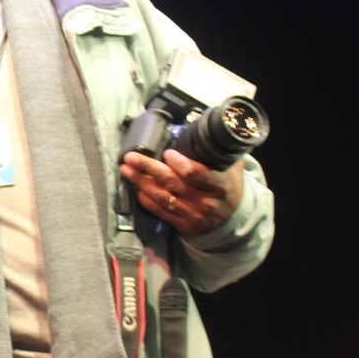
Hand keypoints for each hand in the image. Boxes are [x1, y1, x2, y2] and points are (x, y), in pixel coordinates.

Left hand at [121, 148, 243, 236]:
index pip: (195, 174)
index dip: (178, 163)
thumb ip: (216, 152)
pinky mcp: (182, 225)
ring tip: (126, 168)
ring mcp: (192, 215)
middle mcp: (205, 202)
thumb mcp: (230, 168)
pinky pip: (159, 211)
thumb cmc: (227, 186)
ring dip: (140, 181)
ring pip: (162, 197)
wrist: (232, 218)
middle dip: (149, 168)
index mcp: (219, 185)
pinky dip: (145, 198)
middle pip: (172, 183)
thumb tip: (197, 131)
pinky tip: (135, 186)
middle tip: (132, 156)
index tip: (167, 152)